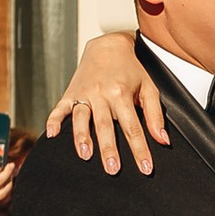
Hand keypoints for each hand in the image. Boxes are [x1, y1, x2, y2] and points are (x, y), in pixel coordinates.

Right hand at [47, 31, 168, 176]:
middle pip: (105, 125)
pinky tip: (51, 135)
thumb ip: (155, 115)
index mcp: (122, 93)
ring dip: (81, 137)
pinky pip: (59, 108)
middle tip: (113, 169)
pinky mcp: (70, 93)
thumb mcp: (149, 88)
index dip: (139, 149)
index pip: (132, 127)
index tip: (146, 168)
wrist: (108, 45)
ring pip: (81, 118)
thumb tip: (163, 141)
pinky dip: (54, 121)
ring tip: (85, 155)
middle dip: (108, 149)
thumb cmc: (131, 70)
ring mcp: (83, 93)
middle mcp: (101, 93)